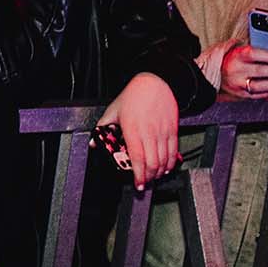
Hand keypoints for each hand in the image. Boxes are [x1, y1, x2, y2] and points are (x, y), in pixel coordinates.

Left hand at [98, 72, 179, 190]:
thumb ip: (102, 127)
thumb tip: (93, 142)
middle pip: (152, 163)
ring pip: (164, 160)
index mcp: (133, 129)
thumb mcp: (113, 110)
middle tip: (144, 183)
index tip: (138, 184)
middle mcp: (149, 133)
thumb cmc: (134, 95)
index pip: (137, 158)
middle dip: (149, 177)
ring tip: (154, 177)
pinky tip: (166, 168)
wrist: (155, 82)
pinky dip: (170, 163)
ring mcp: (162, 132)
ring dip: (160, 172)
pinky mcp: (172, 130)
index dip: (138, 174)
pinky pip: (173, 151)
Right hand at [220, 44, 267, 98]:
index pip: (255, 54)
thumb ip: (251, 51)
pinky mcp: (239, 95)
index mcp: (235, 56)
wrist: (209, 75)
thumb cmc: (227, 60)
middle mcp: (235, 70)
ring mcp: (237, 84)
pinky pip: (257, 96)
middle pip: (261, 71)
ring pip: (260, 85)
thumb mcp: (235, 50)